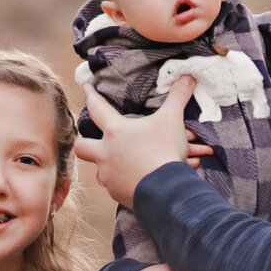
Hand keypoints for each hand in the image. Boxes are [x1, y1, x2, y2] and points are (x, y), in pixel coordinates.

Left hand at [79, 76, 199, 207]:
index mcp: (115, 131)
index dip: (91, 96)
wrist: (166, 191)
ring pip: (103, 170)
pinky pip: (121, 187)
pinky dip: (131, 182)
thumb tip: (188, 76)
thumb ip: (178, 96)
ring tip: (132, 163)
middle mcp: (106, 154)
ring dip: (114, 166)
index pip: (97, 108)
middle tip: (91, 140)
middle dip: (84, 142)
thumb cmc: (164, 151)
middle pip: (82, 147)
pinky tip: (142, 181)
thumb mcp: (172, 119)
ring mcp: (109, 176)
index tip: (86, 88)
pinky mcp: (119, 194)